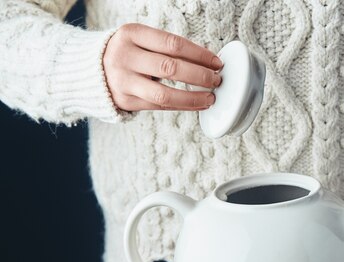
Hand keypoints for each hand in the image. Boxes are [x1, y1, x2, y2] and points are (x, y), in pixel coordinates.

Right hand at [103, 23, 222, 111]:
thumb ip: (167, 48)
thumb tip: (208, 62)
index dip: (199, 54)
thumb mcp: (141, 40)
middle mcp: (124, 56)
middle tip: (216, 79)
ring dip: (193, 97)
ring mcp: (123, 81)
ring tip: (210, 97)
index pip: (173, 44)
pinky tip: (198, 104)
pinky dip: (183, 106)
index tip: (217, 62)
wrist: (88, 69)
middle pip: (170, 68)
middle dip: (200, 75)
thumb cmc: (127, 52)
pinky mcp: (126, 101)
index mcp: (131, 34)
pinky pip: (160, 106)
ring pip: (165, 94)